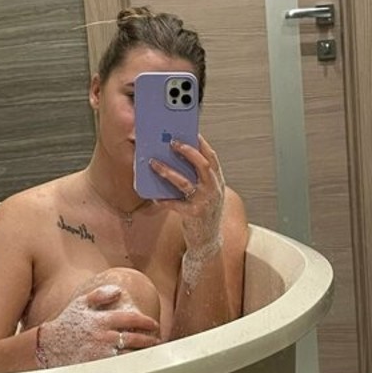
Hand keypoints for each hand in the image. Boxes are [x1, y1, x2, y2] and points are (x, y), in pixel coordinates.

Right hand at [34, 284, 159, 366]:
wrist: (46, 346)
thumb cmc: (65, 324)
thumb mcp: (80, 303)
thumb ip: (100, 294)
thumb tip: (119, 290)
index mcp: (102, 320)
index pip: (132, 318)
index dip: (146, 321)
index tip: (155, 325)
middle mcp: (103, 336)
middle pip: (135, 338)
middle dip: (149, 340)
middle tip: (157, 341)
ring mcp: (101, 353)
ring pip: (130, 355)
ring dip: (143, 355)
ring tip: (151, 354)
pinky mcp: (97, 367)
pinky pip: (119, 368)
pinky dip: (131, 367)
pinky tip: (137, 367)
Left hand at [149, 135, 224, 253]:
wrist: (209, 240)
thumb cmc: (205, 213)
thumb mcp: (207, 193)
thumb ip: (198, 178)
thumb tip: (177, 160)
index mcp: (217, 181)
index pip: (212, 157)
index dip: (202, 143)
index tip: (190, 132)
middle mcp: (213, 189)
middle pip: (202, 164)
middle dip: (187, 151)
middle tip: (172, 142)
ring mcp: (205, 202)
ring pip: (185, 182)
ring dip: (168, 171)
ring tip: (154, 163)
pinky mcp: (193, 215)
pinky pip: (175, 204)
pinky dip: (164, 199)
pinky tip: (154, 197)